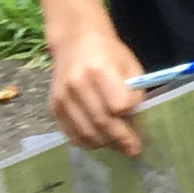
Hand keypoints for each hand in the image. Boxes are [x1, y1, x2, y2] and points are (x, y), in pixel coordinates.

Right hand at [46, 23, 145, 156]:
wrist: (75, 43)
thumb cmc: (109, 53)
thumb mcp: (130, 65)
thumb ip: (134, 91)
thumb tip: (135, 120)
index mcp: (99, 70)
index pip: (118, 105)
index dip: (130, 116)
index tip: (140, 125)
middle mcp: (76, 85)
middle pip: (101, 122)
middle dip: (120, 139)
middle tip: (134, 150)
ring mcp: (62, 98)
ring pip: (85, 133)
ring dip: (105, 144)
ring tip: (118, 146)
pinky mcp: (53, 107)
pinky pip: (71, 134)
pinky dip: (87, 142)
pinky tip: (100, 141)